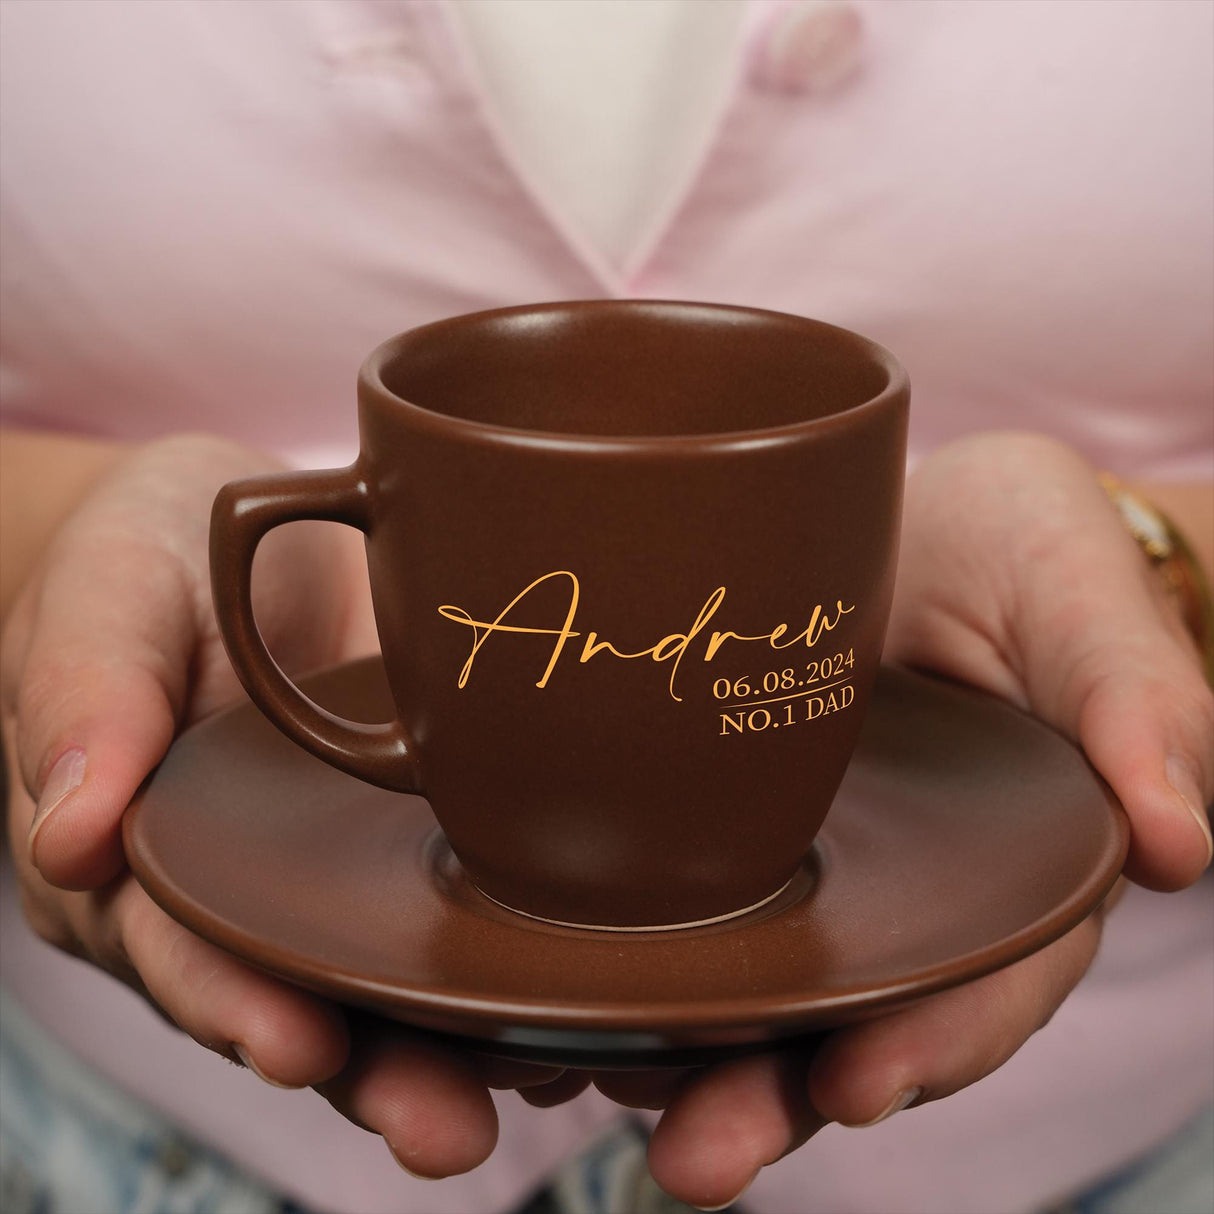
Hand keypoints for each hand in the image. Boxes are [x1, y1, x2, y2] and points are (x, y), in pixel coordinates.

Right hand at [1, 433, 562, 1178]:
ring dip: (464, 1045)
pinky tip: (583, 998)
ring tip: (540, 1081)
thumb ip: (85, 694)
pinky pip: (460, 919)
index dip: (236, 1003)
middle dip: (376, 1072)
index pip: (186, 951)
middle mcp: (249, 896)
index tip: (297, 1044)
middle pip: (307, 1002)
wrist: (243, 533)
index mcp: (148, 861)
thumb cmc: (153, 562)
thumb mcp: (106, 598)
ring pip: (397, 986)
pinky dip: (515, 968)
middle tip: (445, 1129)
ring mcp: (338, 880)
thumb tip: (69, 832)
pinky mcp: (417, 843)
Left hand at [585, 433, 1212, 1208]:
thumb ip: (1139, 704)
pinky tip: (560, 1006)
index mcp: (1010, 870)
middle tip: (697, 1161)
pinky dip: (631, 968)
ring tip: (592, 1098)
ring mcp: (807, 868)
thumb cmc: (1029, 550)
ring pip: (752, 991)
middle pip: (847, 1021)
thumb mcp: (1082, 596)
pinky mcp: (727, 827)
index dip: (933, 1040)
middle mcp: (903, 895)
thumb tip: (1179, 844)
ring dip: (683, 1058)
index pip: (983, 982)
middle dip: (775, 1093)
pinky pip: (682, 913)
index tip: (859, 1084)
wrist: (922, 519)